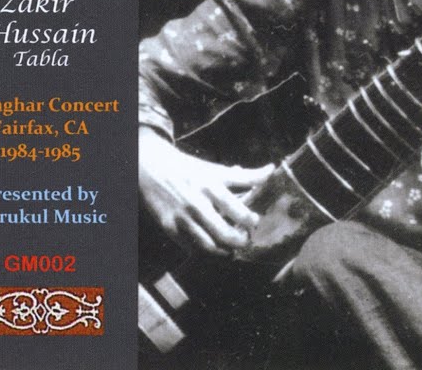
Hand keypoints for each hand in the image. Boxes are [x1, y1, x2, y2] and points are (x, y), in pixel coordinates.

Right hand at [139, 129, 273, 255]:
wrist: (151, 168)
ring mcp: (183, 219)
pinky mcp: (170, 229)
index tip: (254, 221)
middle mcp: (197, 204)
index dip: (250, 221)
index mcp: (210, 186)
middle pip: (225, 235)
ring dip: (226, 252)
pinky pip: (192, 249)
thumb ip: (244, 176)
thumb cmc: (188, 169)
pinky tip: (213, 247)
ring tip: (232, 247)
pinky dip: (206, 252)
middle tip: (245, 238)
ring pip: (210, 247)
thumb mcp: (215, 170)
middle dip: (241, 241)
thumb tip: (271, 171)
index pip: (237, 210)